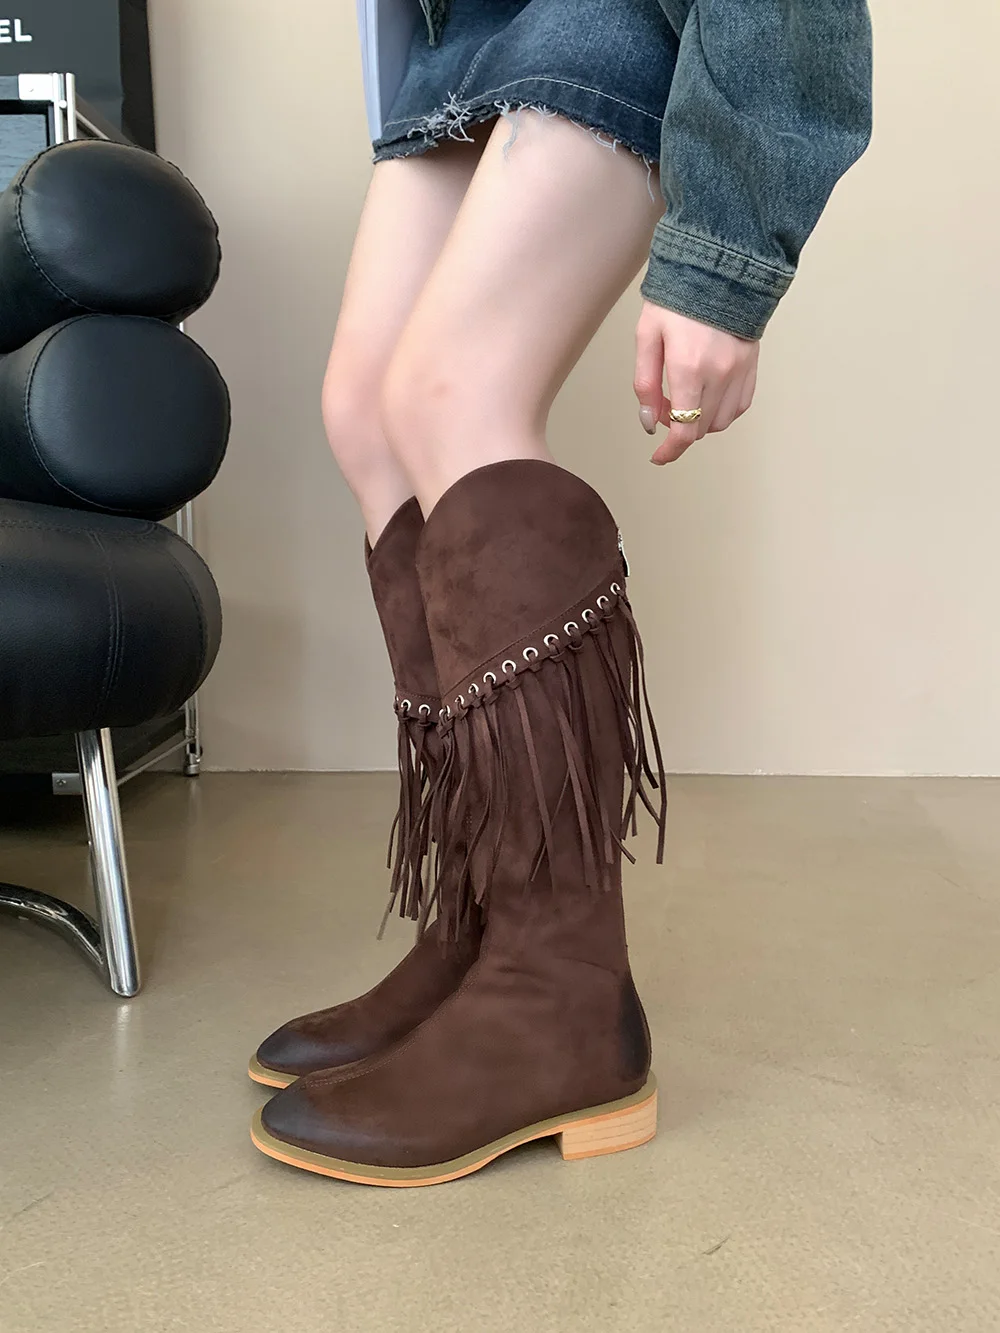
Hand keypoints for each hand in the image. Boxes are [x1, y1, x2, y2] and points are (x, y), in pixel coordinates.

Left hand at [634, 302, 759, 464]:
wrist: (718, 267)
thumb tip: (650, 422)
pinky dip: (722, 411)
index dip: (670, 450)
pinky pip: (740, 406)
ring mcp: (740, 371)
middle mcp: (720, 374)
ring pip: (721, 422)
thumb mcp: (647, 337)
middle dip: (679, 430)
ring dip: (701, 422)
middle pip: (701, 428)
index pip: (684, 430)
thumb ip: (646, 384)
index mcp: (689, 368)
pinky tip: (708, 397)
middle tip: (665, 408)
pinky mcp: (752, 365)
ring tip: (686, 399)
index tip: (659, 456)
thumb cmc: (677, 298)